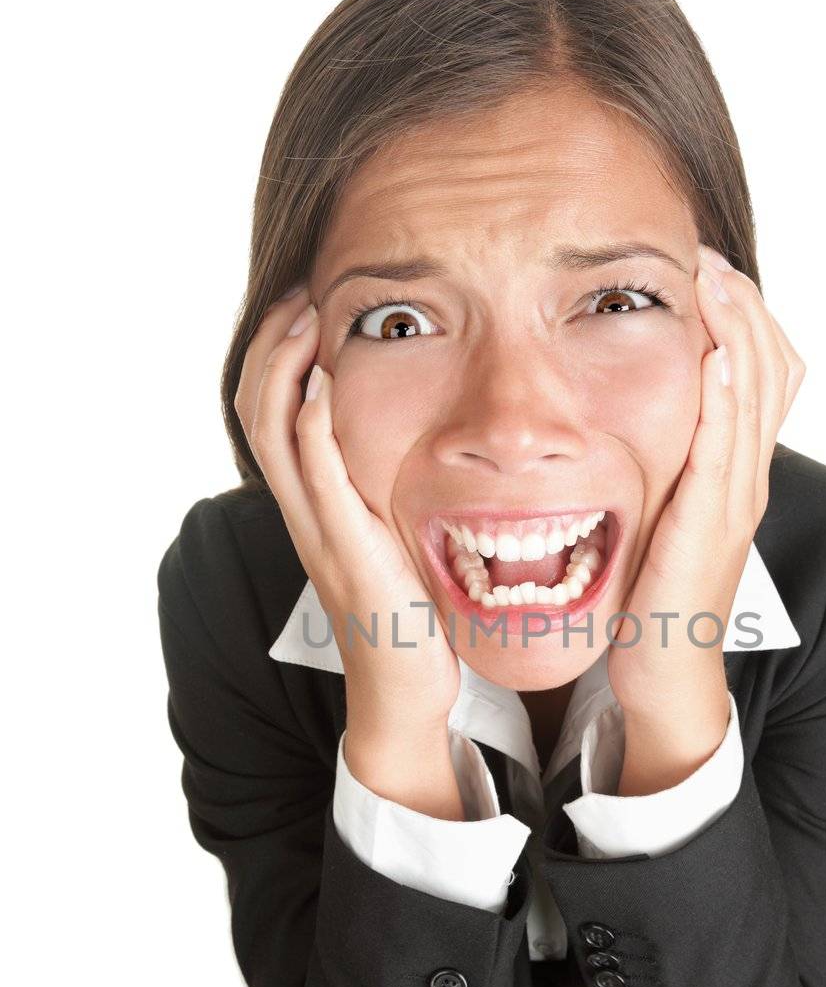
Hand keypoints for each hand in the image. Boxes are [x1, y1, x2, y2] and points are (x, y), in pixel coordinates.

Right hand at [234, 287, 462, 741]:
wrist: (405, 692)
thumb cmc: (408, 620)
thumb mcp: (391, 541)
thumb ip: (385, 497)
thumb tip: (408, 453)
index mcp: (312, 506)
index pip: (270, 413)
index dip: (276, 356)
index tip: (301, 307)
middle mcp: (304, 512)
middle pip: (256, 410)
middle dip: (271, 345)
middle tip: (297, 295)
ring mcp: (318, 530)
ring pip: (274, 432)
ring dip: (285, 368)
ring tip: (303, 318)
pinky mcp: (344, 549)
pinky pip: (316, 477)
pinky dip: (312, 426)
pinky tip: (325, 384)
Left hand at [606, 244, 805, 789]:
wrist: (661, 668)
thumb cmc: (650, 593)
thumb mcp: (656, 510)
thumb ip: (653, 461)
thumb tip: (615, 414)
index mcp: (732, 467)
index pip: (759, 369)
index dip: (740, 314)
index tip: (705, 264)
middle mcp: (744, 475)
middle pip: (769, 368)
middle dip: (741, 305)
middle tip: (710, 255)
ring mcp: (735, 500)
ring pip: (755, 397)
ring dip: (738, 332)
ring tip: (718, 279)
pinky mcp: (713, 526)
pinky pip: (728, 451)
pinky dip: (728, 401)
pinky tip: (717, 360)